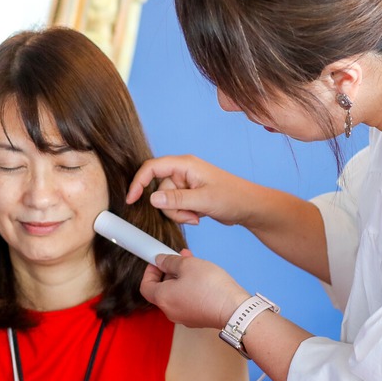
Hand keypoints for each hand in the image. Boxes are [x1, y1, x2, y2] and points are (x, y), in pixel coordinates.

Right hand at [125, 155, 255, 226]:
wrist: (249, 207)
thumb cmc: (233, 197)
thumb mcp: (203, 200)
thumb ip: (176, 199)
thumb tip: (152, 199)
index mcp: (186, 164)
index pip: (153, 168)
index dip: (139, 182)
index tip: (132, 199)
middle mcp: (183, 171)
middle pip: (159, 189)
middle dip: (171, 207)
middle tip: (190, 214)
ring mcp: (186, 184)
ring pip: (166, 201)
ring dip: (178, 213)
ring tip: (197, 215)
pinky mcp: (189, 195)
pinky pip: (175, 206)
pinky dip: (183, 214)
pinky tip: (199, 216)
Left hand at [140, 250, 249, 330]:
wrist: (235, 310)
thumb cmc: (211, 287)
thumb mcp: (188, 264)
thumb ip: (170, 261)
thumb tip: (161, 261)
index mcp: (162, 298)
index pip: (145, 286)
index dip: (150, 271)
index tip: (158, 261)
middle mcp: (170, 311)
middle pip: (162, 289)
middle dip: (169, 271)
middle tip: (180, 258)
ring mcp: (184, 317)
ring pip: (176, 294)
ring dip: (181, 278)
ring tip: (195, 264)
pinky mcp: (197, 318)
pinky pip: (188, 301)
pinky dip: (190, 289)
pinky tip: (203, 279)